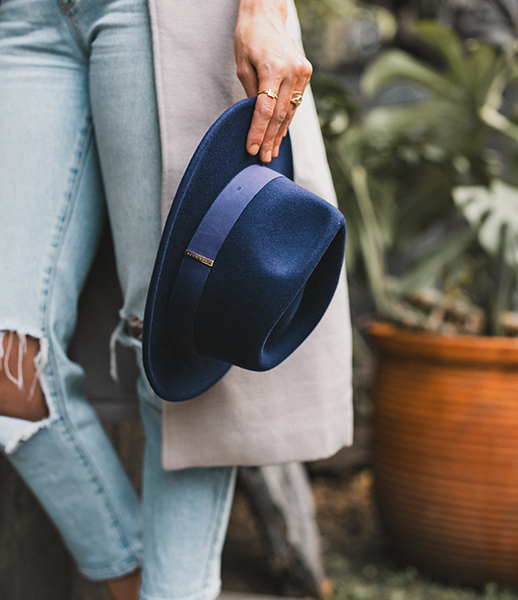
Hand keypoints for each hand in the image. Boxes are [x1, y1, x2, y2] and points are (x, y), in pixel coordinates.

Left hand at [234, 0, 311, 162]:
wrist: (268, 15)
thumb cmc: (250, 37)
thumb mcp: (242, 64)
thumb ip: (250, 92)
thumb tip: (253, 119)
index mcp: (272, 68)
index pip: (265, 109)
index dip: (258, 131)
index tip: (252, 148)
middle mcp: (291, 71)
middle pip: (279, 114)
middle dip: (269, 139)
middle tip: (263, 158)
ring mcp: (302, 72)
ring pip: (290, 111)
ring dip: (279, 133)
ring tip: (272, 152)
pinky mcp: (306, 73)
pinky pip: (295, 102)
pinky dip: (287, 120)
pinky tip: (280, 135)